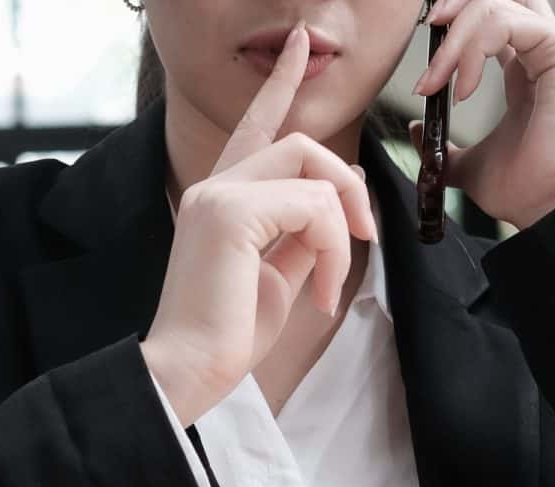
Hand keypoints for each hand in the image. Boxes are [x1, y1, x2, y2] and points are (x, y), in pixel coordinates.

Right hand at [141, 27, 379, 425]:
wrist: (190, 372)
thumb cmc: (228, 335)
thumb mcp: (280, 275)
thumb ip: (305, 229)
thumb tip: (343, 192)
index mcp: (221, 198)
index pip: (256, 125)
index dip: (282, 84)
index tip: (302, 46)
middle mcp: (214, 186)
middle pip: (302, 143)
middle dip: (348, 185)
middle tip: (364, 237)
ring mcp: (218, 195)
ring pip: (313, 171)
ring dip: (343, 227)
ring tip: (330, 283)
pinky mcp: (231, 214)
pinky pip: (313, 207)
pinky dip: (333, 249)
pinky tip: (320, 291)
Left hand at [411, 0, 554, 229]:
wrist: (548, 207)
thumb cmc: (522, 189)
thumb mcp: (467, 164)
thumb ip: (442, 145)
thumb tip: (416, 130)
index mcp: (525, 66)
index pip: (490, 16)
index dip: (452, 24)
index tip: (424, 64)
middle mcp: (544, 48)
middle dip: (453, 8)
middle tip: (426, 33)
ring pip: (492, 5)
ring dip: (452, 42)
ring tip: (436, 84)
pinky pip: (503, 21)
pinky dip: (471, 50)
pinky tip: (463, 89)